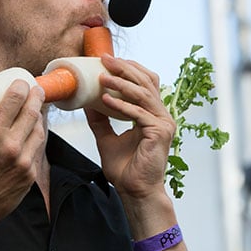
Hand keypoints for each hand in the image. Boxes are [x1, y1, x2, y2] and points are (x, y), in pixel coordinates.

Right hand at [0, 80, 46, 229]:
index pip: (15, 100)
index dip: (21, 88)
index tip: (22, 83)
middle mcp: (11, 145)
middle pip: (32, 112)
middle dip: (36, 97)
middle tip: (36, 90)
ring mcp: (24, 162)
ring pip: (39, 131)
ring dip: (39, 118)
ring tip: (36, 111)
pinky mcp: (30, 175)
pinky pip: (38, 151)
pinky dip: (35, 139)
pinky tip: (32, 134)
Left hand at [84, 55, 175, 200]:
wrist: (134, 191)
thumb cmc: (125, 168)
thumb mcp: (106, 138)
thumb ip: (100, 120)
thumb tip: (87, 102)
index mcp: (152, 114)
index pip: (145, 82)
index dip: (129, 68)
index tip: (109, 60)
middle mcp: (161, 115)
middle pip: (146, 82)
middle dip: (125, 68)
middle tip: (105, 59)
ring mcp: (164, 123)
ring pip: (143, 94)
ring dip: (121, 83)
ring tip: (102, 77)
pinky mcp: (160, 133)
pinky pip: (139, 114)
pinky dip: (121, 105)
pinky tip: (105, 100)